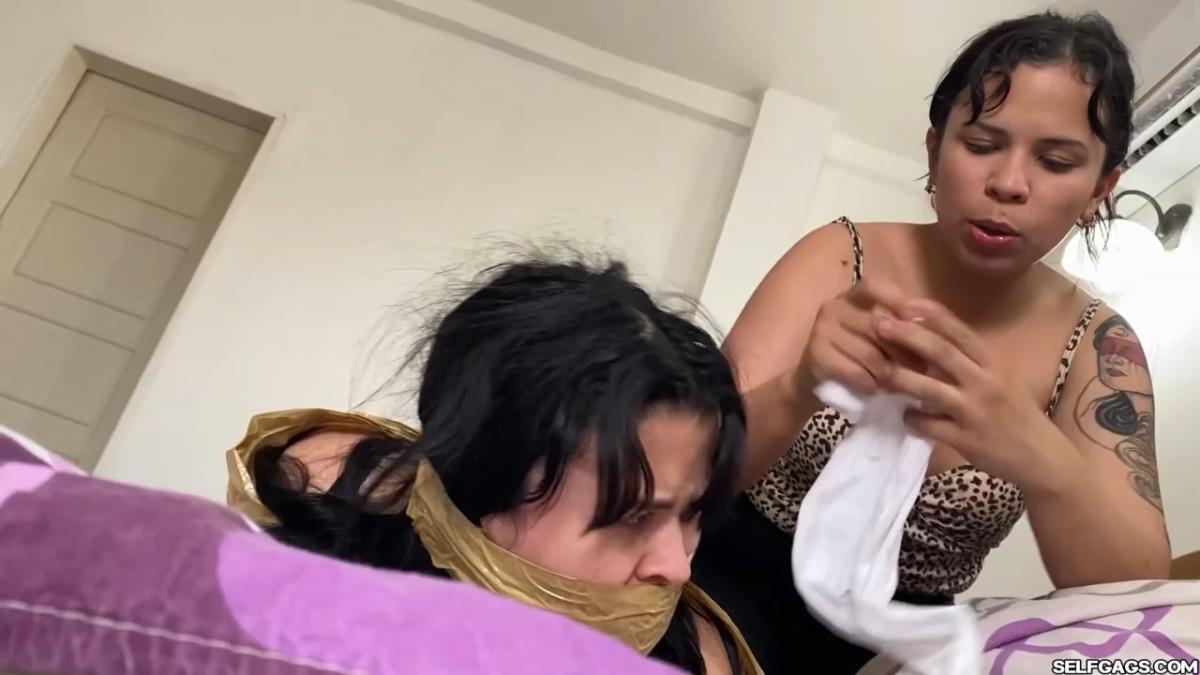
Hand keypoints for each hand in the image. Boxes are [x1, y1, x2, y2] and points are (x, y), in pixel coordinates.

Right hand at [799, 279, 916, 397]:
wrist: (817, 380)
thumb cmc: (858, 353)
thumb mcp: (881, 333)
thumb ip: (902, 323)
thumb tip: (932, 326)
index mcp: (852, 296)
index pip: (874, 287)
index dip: (896, 300)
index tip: (914, 319)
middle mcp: (834, 306)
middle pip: (877, 325)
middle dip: (903, 350)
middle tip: (921, 369)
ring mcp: (822, 329)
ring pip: (867, 352)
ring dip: (887, 372)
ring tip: (899, 383)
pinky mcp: (815, 354)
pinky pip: (852, 370)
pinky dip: (868, 383)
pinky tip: (875, 389)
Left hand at [871, 298, 1072, 491]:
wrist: (1042, 457)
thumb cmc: (1018, 413)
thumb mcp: (1003, 378)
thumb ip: (972, 361)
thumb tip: (933, 340)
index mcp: (995, 364)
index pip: (961, 332)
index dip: (932, 316)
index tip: (906, 303)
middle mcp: (985, 382)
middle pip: (942, 353)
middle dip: (908, 336)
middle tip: (879, 325)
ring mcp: (975, 411)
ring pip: (930, 389)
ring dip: (902, 378)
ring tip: (882, 372)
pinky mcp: (966, 439)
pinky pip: (930, 425)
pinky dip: (913, 418)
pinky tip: (905, 415)